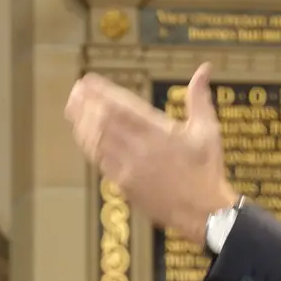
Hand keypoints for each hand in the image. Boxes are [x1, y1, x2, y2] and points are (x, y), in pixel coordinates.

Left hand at [63, 62, 235, 244]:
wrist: (204, 211)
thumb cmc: (207, 170)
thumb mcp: (207, 130)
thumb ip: (199, 98)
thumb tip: (204, 69)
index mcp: (160, 132)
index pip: (122, 106)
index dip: (102, 91)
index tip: (89, 80)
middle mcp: (141, 148)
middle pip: (103, 121)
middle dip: (86, 103)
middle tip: (76, 90)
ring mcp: (130, 168)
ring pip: (97, 141)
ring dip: (81, 122)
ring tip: (72, 107)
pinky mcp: (125, 184)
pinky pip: (100, 161)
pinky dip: (88, 145)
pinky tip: (83, 136)